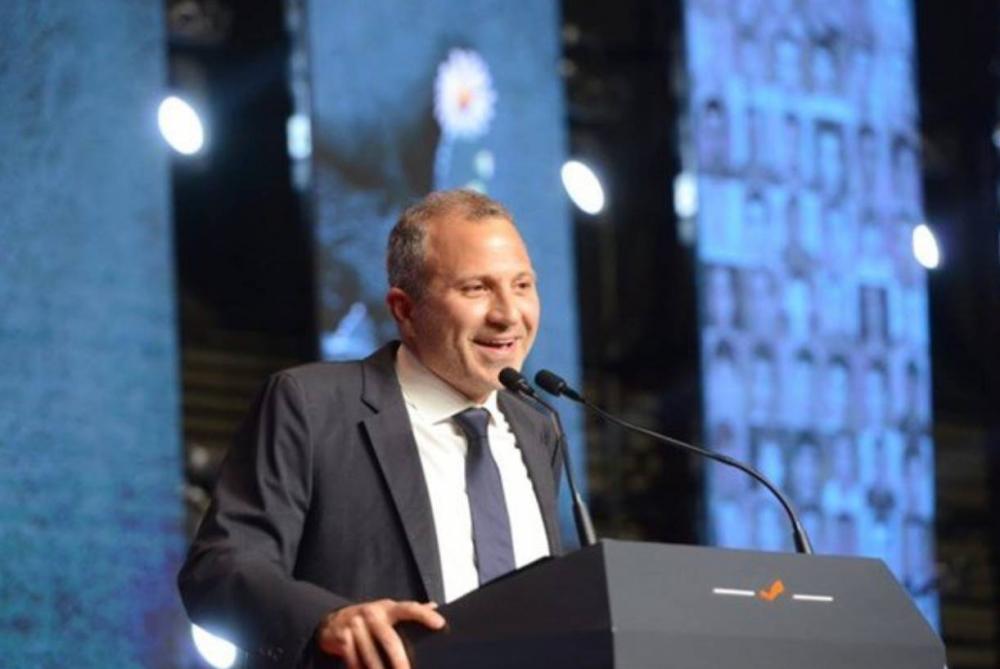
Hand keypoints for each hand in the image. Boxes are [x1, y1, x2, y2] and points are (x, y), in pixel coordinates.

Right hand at [315, 599, 445, 668]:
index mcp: (387, 608)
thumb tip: (434, 605)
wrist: (333, 621)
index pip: (409, 608)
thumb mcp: (388, 610)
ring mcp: (355, 625)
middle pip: (389, 639)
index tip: (440, 624)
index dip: (424, 615)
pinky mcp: (342, 638)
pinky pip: (354, 660)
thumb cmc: (369, 618)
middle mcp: (372, 614)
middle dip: (399, 660)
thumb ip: (410, 610)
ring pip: (370, 654)